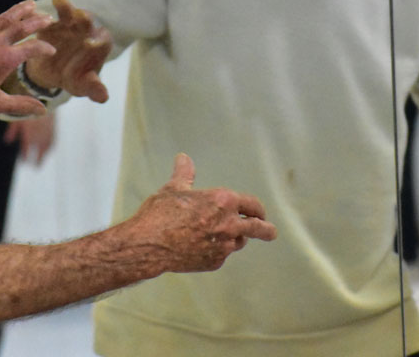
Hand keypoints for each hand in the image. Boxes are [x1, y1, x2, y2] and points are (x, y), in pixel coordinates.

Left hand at [0, 0, 55, 119]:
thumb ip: (20, 105)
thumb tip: (42, 110)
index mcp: (3, 60)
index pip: (32, 48)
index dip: (45, 48)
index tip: (52, 50)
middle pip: (21, 26)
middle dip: (37, 21)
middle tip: (49, 18)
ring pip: (5, 17)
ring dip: (20, 10)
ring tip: (31, 4)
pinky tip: (1, 16)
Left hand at [4, 112, 55, 165]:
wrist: (43, 100)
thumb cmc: (27, 109)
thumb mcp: (18, 118)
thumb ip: (12, 130)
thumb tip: (7, 141)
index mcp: (28, 134)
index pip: (26, 150)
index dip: (25, 157)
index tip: (24, 161)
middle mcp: (38, 136)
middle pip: (38, 152)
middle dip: (36, 160)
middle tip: (34, 167)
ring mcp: (47, 134)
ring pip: (45, 149)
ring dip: (43, 156)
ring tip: (40, 163)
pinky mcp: (53, 130)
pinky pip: (51, 143)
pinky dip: (49, 148)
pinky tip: (47, 150)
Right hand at [24, 0, 110, 103]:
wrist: (52, 75)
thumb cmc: (74, 79)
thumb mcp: (83, 86)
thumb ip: (94, 88)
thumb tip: (103, 97)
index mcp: (99, 45)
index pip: (103, 40)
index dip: (98, 41)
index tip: (91, 44)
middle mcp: (86, 31)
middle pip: (88, 21)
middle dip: (84, 18)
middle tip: (80, 16)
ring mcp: (69, 24)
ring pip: (69, 13)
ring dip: (65, 7)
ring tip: (59, 2)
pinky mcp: (50, 24)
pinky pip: (47, 16)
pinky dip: (42, 13)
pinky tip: (35, 10)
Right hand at [121, 154, 276, 273]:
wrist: (148, 244)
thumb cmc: (160, 213)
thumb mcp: (173, 188)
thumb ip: (185, 173)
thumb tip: (183, 157)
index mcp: (223, 201)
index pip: (252, 205)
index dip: (258, 209)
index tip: (259, 212)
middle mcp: (229, 224)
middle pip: (259, 229)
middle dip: (267, 230)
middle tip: (270, 231)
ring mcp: (223, 246)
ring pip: (239, 242)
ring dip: (237, 239)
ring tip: (227, 236)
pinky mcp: (214, 262)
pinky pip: (222, 255)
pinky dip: (217, 250)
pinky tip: (202, 246)